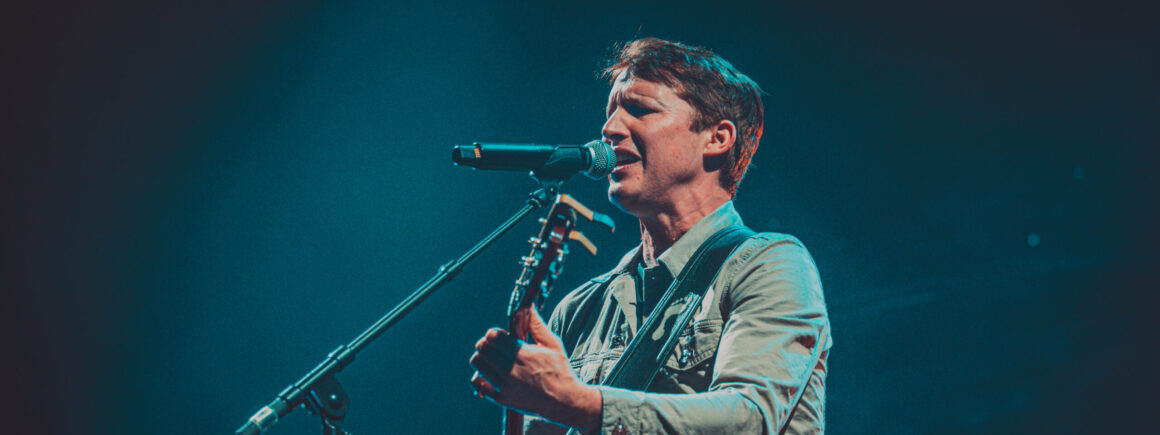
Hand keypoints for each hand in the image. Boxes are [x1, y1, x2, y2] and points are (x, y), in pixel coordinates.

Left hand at [470, 308, 601, 429]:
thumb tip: (528, 305)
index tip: (501, 336)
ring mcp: (504, 385)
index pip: (492, 336)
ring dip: (482, 357)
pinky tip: (491, 374)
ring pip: (477, 363)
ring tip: (493, 359)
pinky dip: (480, 377)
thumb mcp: (552, 344)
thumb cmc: (560, 370)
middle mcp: (510, 370)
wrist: (563, 401)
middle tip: (496, 347)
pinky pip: (478, 384)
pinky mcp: (501, 398)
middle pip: (482, 348)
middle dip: (487, 343)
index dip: (495, 333)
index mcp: (522, 353)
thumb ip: (536, 324)